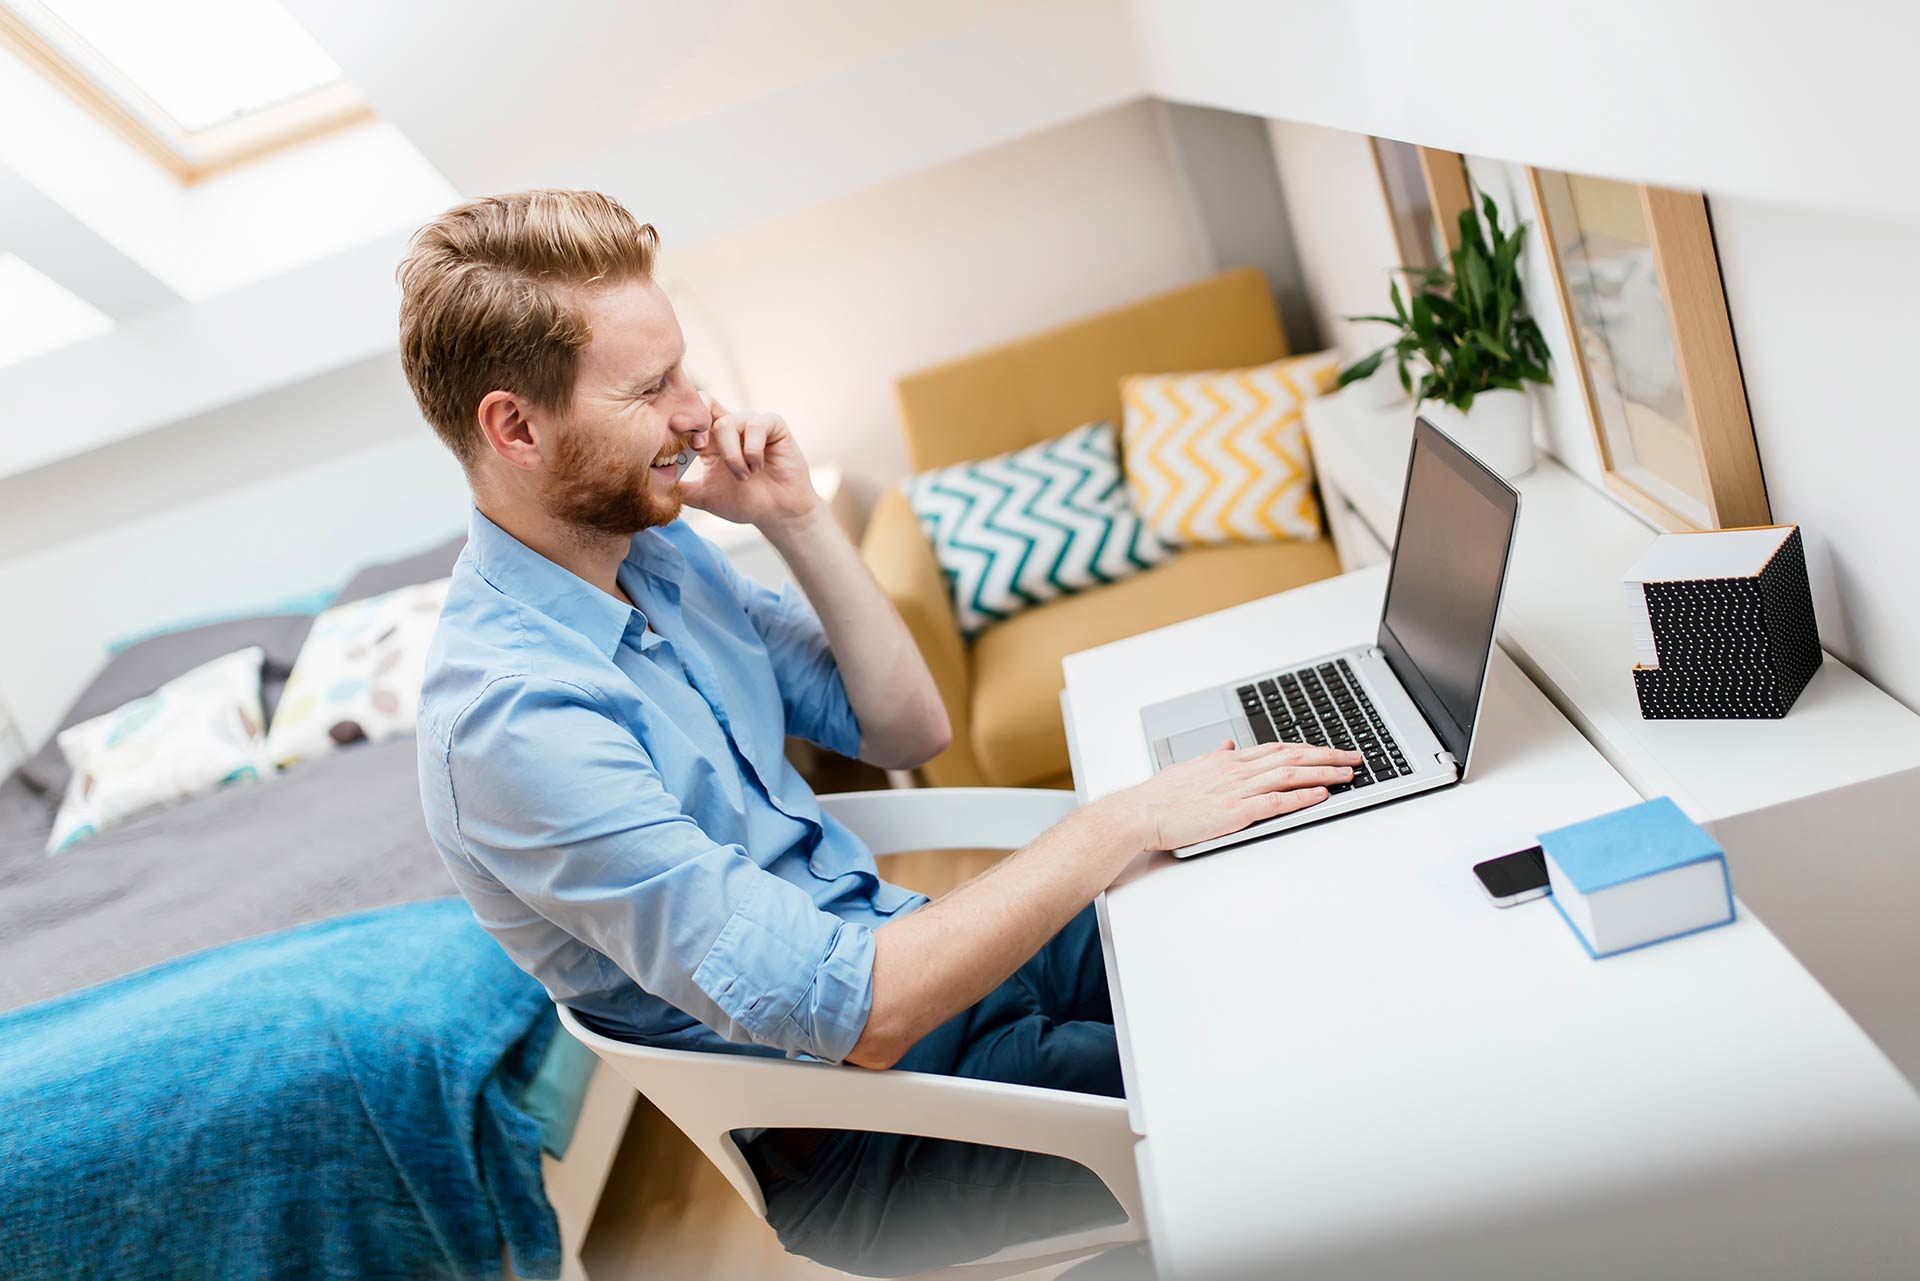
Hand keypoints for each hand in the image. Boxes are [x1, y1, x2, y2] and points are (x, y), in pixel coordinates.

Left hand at [678, 399, 817, 529]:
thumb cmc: (745, 503)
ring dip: (731, 455)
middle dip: (697, 426)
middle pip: (705, 401)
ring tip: (743, 476)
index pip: (690, 415)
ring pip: (727, 422)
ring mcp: (751, 423)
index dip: (679, 426)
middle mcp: (730, 425)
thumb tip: (649, 484)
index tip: (675, 449)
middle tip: (699, 450)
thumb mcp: (703, 496)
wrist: (778, 513)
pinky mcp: (773, 425)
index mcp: (711, 438)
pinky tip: (757, 467)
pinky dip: (752, 450)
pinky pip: (756, 424)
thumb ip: (679, 488)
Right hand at [1096, 741, 1362, 851]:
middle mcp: (1237, 770)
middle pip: (1292, 757)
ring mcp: (1237, 790)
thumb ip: (1214, 758)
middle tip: (1354, 758)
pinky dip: (1301, 797)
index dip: (1308, 748)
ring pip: (1290, 775)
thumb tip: (1228, 747)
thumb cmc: (1161, 796)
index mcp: (1228, 760)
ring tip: (1348, 774)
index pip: (1278, 748)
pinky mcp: (1234, 812)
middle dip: (1328, 756)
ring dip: (1323, 773)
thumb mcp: (1190, 768)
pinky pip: (1276, 802)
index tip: (1329, 749)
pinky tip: (1320, 794)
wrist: (1141, 812)